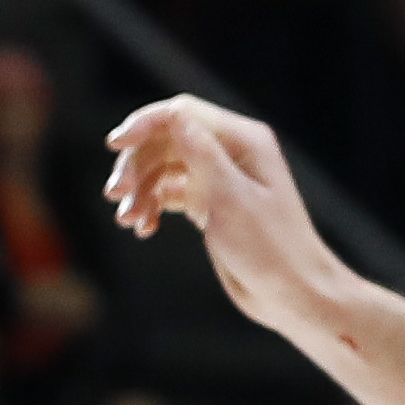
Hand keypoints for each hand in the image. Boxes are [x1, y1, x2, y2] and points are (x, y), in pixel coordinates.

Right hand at [103, 95, 352, 342]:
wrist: (290, 291)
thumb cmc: (270, 246)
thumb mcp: (231, 198)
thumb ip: (202, 155)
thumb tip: (174, 114)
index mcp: (244, 140)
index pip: (183, 114)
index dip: (145, 123)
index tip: (115, 146)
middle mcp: (231, 152)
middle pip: (165, 141)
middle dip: (136, 165)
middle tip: (114, 196)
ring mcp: (219, 178)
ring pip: (162, 168)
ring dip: (138, 189)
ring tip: (127, 221)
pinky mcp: (209, 203)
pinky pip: (168, 193)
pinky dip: (150, 205)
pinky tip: (143, 228)